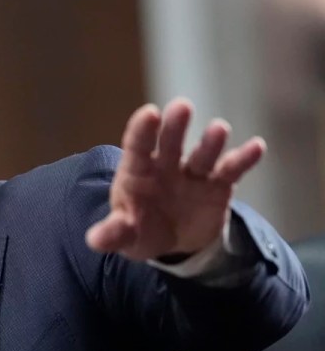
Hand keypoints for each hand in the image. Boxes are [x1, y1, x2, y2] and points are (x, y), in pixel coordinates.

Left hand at [85, 98, 265, 260]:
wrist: (174, 244)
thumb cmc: (142, 229)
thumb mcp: (126, 235)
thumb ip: (113, 234)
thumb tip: (94, 241)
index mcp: (137, 172)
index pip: (137, 147)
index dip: (142, 131)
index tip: (149, 114)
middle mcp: (165, 165)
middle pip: (170, 142)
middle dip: (175, 126)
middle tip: (182, 107)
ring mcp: (193, 173)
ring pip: (202, 154)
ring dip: (210, 143)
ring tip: (219, 129)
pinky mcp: (218, 185)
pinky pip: (231, 170)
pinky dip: (243, 159)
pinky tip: (256, 147)